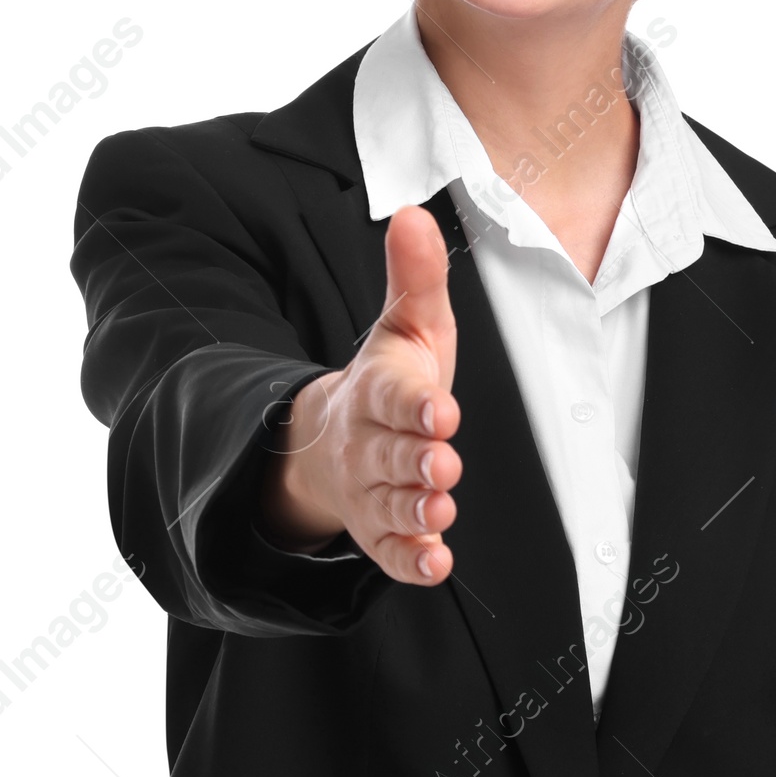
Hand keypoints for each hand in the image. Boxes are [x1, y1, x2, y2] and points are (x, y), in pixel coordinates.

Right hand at [262, 204, 460, 584]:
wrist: (331, 440)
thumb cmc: (387, 379)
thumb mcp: (405, 324)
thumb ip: (414, 276)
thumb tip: (412, 214)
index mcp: (376, 390)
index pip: (392, 396)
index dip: (415, 404)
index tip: (441, 409)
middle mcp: (368, 444)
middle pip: (389, 455)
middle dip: (416, 461)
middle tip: (443, 464)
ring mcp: (369, 492)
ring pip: (388, 506)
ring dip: (415, 512)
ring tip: (440, 511)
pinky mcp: (378, 533)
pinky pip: (390, 553)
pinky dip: (411, 561)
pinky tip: (436, 562)